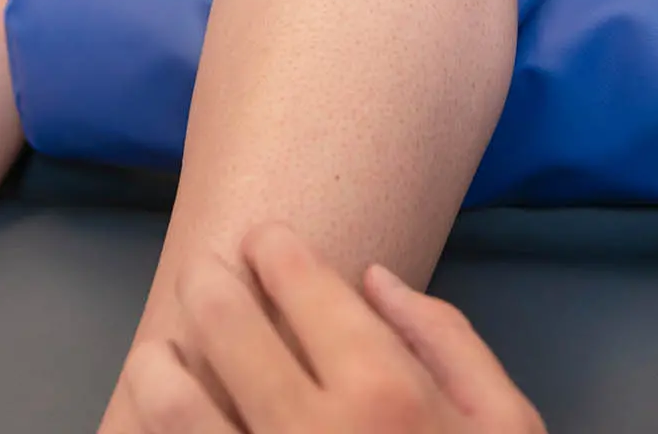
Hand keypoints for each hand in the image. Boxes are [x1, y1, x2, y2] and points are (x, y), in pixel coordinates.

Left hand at [122, 225, 544, 432]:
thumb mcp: (506, 427)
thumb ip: (448, 343)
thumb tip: (373, 280)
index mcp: (385, 395)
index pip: (306, 290)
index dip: (274, 252)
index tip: (260, 242)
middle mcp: (310, 432)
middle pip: (227, 327)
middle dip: (209, 287)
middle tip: (204, 275)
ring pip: (172, 405)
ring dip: (157, 367)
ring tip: (157, 356)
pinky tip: (150, 430)